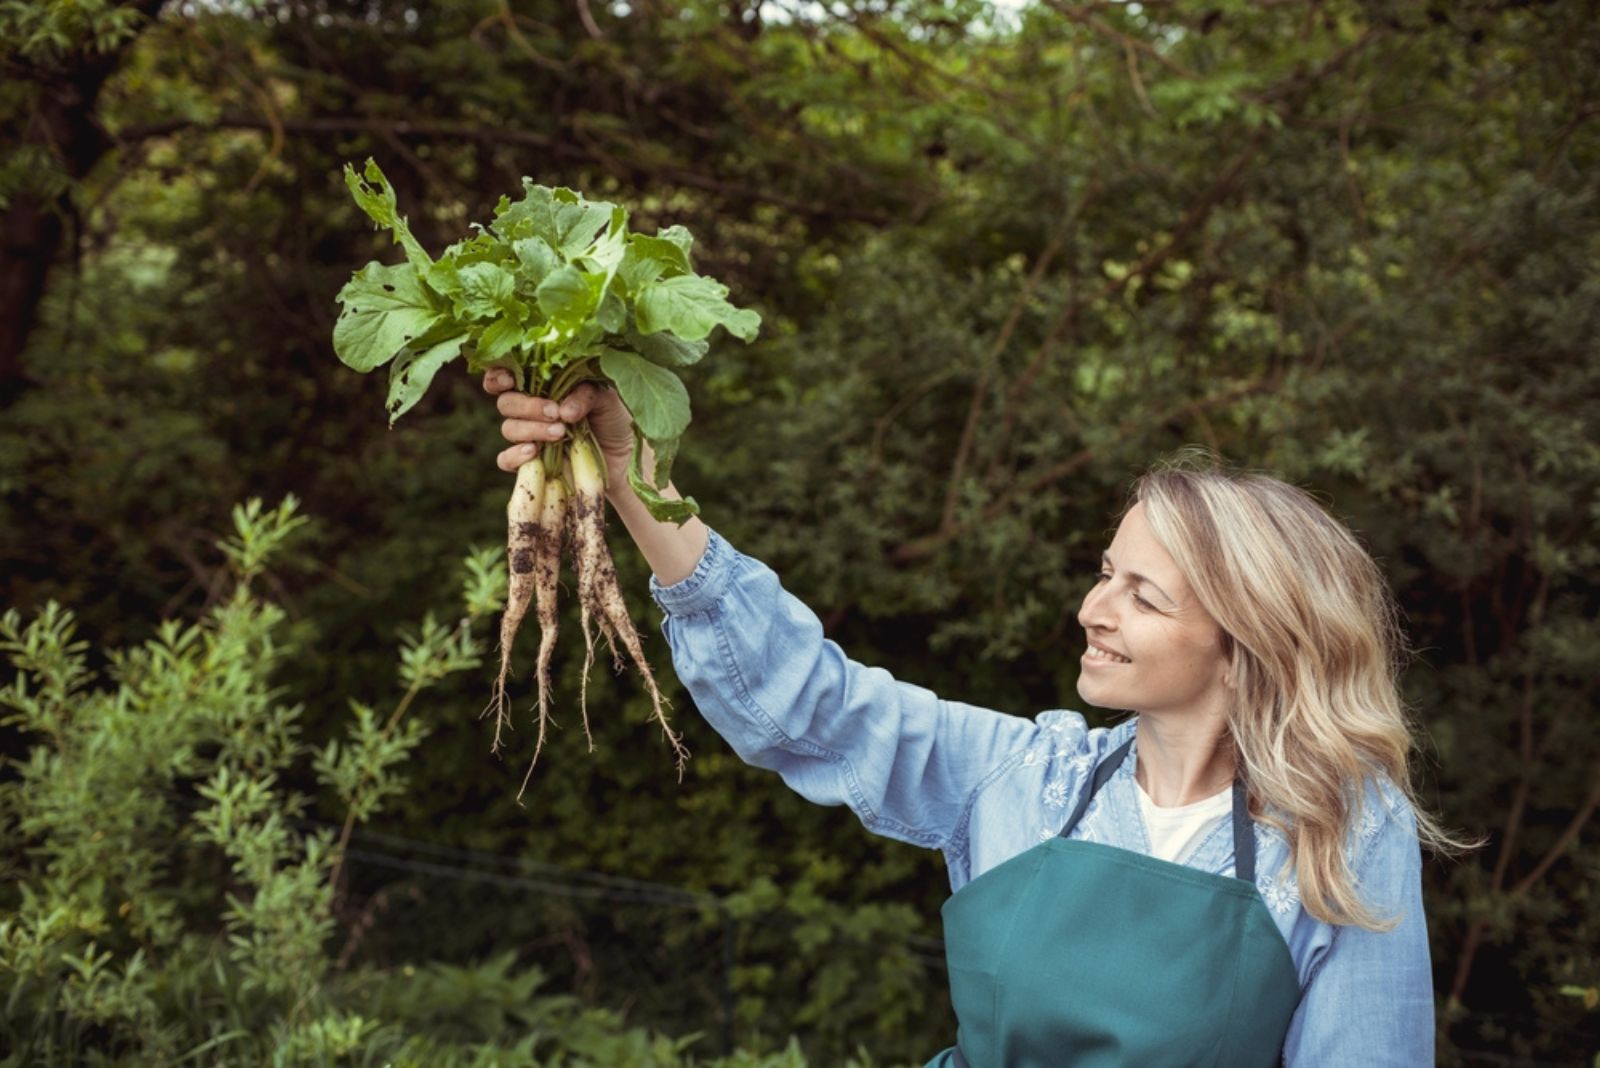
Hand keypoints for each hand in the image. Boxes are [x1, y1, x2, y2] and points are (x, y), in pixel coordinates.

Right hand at [484, 370, 634, 481]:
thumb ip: (585, 395)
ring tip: (560, 433)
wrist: (624, 457)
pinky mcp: (530, 464)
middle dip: (527, 407)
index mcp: (542, 386)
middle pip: (506, 403)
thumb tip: (563, 410)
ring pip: (508, 429)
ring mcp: (528, 437)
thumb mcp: (606, 399)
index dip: (498, 376)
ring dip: (531, 429)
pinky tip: (534, 452)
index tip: (510, 380)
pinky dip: (515, 455)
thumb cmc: (613, 419)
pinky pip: (506, 460)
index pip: (506, 376)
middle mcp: (530, 410)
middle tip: (554, 413)